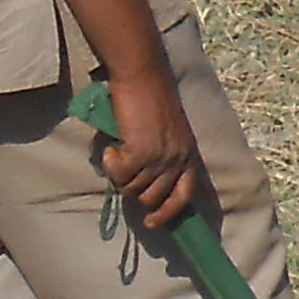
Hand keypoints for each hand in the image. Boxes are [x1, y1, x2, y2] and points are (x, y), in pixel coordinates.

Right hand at [87, 68, 208, 227]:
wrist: (143, 75)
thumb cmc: (150, 97)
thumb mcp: (166, 130)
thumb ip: (161, 154)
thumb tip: (140, 180)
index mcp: (187, 154)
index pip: (184, 195)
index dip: (169, 212)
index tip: (153, 223)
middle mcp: (177, 159)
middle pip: (153, 197)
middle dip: (134, 192)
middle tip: (122, 173)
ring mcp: (160, 158)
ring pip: (132, 188)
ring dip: (120, 174)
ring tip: (116, 152)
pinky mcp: (140, 152)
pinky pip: (119, 175)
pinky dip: (111, 164)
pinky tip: (111, 148)